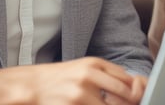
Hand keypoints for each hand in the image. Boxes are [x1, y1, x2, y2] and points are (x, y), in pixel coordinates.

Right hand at [0, 57, 147, 104]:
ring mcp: (79, 93)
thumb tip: (133, 88)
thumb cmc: (59, 79)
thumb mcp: (83, 70)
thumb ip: (106, 76)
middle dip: (128, 104)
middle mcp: (89, 75)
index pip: (127, 80)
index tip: (135, 99)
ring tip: (97, 102)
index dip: (135, 93)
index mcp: (95, 63)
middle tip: (126, 104)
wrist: (28, 87)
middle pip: (125, 95)